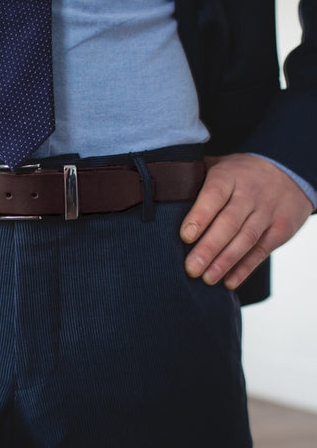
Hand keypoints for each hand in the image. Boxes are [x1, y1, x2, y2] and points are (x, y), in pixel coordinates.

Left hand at [180, 153, 313, 289]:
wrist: (288, 169)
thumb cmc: (237, 173)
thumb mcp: (217, 166)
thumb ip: (193, 179)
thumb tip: (160, 192)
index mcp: (229, 176)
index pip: (214, 195)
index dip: (200, 216)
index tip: (184, 236)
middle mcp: (250, 194)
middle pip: (230, 222)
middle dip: (209, 247)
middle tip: (191, 268)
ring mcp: (268, 212)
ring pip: (246, 238)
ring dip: (226, 261)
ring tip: (207, 278)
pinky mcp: (281, 229)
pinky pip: (262, 250)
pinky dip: (245, 268)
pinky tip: (229, 282)